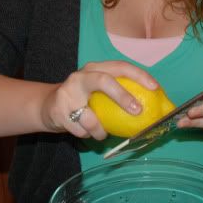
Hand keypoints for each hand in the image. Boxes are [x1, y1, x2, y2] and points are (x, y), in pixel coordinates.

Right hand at [40, 60, 158, 139]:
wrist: (47, 106)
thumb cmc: (83, 100)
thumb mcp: (98, 91)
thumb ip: (121, 93)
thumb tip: (155, 107)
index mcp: (94, 68)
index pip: (120, 67)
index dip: (139, 75)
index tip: (154, 87)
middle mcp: (80, 77)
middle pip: (103, 81)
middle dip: (123, 96)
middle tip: (138, 110)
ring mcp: (67, 93)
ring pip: (91, 117)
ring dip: (101, 130)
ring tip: (102, 133)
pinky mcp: (58, 111)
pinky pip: (81, 130)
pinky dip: (87, 135)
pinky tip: (85, 132)